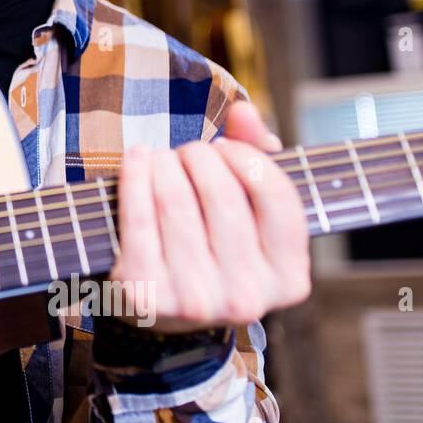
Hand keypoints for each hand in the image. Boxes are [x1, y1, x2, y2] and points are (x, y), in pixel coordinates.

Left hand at [108, 101, 310, 333]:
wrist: (159, 311)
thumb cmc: (210, 246)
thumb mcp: (245, 212)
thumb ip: (255, 155)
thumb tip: (243, 111)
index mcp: (287, 280)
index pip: (276, 196)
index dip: (247, 157)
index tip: (225, 147)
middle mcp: (246, 298)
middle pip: (221, 193)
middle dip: (198, 156)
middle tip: (187, 153)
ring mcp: (193, 300)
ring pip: (175, 200)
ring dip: (164, 163)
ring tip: (160, 159)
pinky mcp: (144, 294)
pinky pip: (137, 217)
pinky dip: (134, 176)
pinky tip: (136, 159)